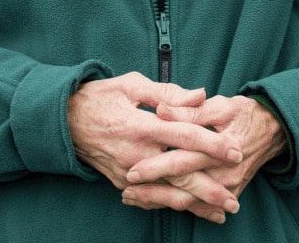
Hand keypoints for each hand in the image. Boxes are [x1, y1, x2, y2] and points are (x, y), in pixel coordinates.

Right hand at [68, 72, 242, 218]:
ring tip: (219, 214)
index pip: (186, 136)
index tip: (235, 152)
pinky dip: (171, 205)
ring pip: (167, 193)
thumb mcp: (133, 85)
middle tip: (234, 201)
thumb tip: (201, 94)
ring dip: (194, 205)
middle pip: (180, 174)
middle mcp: (136, 153)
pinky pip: (149, 197)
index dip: (213, 145)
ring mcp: (127, 171)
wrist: (63, 121)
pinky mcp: (120, 182)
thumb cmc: (101, 97)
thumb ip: (169, 93)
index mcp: (143, 125)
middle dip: (210, 190)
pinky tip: (189, 210)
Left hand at [122, 95, 286, 219]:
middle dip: (152, 192)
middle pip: (184, 189)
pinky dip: (176, 206)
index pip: (184, 160)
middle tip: (125, 191)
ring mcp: (229, 186)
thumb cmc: (243, 114)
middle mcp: (226, 172)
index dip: (157, 166)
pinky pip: (200, 207)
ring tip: (132, 198)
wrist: (274, 130)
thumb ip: (189, 109)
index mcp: (222, 147)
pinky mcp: (230, 193)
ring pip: (189, 202)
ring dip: (159, 202)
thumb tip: (161, 109)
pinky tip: (153, 203)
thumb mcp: (220, 105)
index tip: (132, 169)